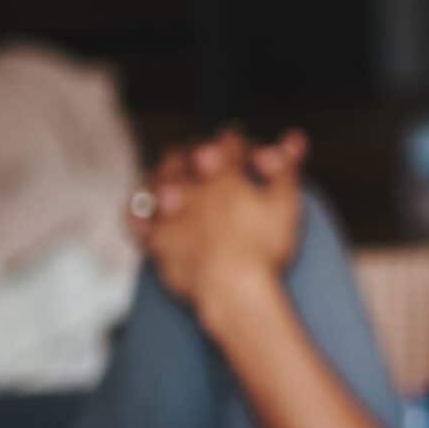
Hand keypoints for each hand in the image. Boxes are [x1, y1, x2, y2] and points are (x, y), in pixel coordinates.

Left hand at [143, 132, 306, 309]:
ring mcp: (168, 214)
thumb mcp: (285, 204)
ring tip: (173, 178)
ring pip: (155, 180)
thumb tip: (293, 137)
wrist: (233, 290)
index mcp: (223, 174)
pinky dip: (138, 211)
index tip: (238, 141)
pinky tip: (148, 209)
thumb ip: (287, 167)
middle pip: (182, 155)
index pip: (227, 143)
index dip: (235, 140)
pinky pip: (135, 219)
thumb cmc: (264, 248)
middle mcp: (190, 187)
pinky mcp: (155, 241)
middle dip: (192, 151)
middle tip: (202, 155)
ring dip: (163, 174)